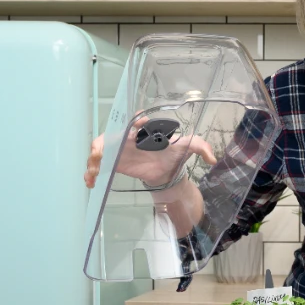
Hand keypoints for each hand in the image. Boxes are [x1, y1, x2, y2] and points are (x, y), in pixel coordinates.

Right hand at [84, 117, 216, 188]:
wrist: (165, 169)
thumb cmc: (173, 153)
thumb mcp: (188, 148)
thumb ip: (201, 147)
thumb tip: (213, 158)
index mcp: (143, 131)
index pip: (135, 121)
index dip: (134, 121)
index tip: (137, 125)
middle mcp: (128, 138)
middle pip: (110, 135)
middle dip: (103, 142)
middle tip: (101, 153)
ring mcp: (118, 150)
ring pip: (100, 151)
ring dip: (93, 160)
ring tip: (92, 172)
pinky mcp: (114, 164)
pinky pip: (99, 166)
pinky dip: (92, 173)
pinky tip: (90, 183)